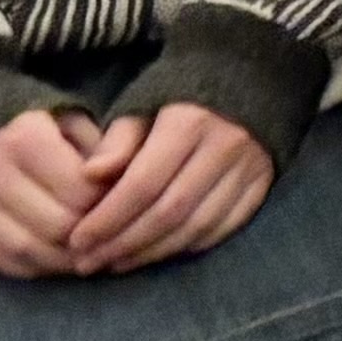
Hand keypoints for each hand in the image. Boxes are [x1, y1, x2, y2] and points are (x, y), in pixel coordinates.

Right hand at [0, 108, 110, 279]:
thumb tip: (116, 175)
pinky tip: (57, 259)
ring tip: (88, 253)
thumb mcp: (80, 120)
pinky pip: (1, 261)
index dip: (109, 206)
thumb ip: (111, 143)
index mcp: (24, 137)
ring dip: (64, 261)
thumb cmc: (43, 126)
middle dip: (89, 237)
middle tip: (108, 236)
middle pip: (55, 226)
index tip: (121, 206)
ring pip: (27, 250)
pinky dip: (35, 266)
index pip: (80, 192)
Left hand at [62, 104, 277, 271]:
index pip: (143, 184)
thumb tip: (90, 176)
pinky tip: (160, 253)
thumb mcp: (144, 103)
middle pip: (169, 211)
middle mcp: (225, 147)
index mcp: (190, 122)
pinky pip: (225, 228)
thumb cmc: (182, 92)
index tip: (77, 241)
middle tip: (89, 263)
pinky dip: (189, 246)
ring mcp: (250, 168)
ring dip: (154, 252)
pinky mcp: (263, 184)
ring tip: (118, 263)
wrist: (251, 77)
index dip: (108, 218)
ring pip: (198, 226)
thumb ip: (119, 141)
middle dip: (124, 243)